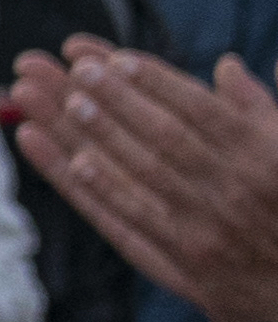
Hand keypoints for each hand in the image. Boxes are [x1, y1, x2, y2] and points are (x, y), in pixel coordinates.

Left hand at [9, 42, 277, 321]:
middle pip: (165, 137)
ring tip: (63, 102)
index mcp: (263, 159)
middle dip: (119, 101)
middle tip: (77, 71)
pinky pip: (135, 222)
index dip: (157, 83)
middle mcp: (233, 192)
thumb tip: (226, 65)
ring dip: (100, 137)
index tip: (117, 58)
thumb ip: (260, 110)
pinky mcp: (183, 263)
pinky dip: (104, 192)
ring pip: (142, 175)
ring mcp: (205, 230)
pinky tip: (75, 163)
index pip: (202, 111)